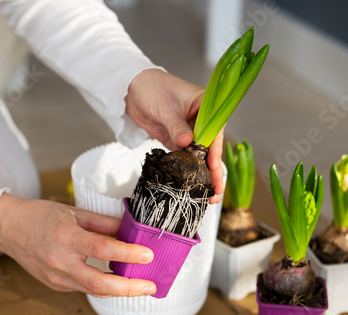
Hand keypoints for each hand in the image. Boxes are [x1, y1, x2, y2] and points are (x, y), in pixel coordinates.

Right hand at [0, 193, 155, 297]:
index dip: (127, 253)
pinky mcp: (55, 284)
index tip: (147, 254)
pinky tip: (116, 280)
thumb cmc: (39, 216)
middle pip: (98, 284)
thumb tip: (129, 229)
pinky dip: (103, 285)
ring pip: (93, 290)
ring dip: (119, 290)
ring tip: (140, 285)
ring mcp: (56, 277)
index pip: (101, 248)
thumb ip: (103, 222)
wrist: (9, 227)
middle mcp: (59, 261)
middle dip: (129, 288)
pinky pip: (83, 287)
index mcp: (65, 237)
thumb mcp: (74, 212)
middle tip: (150, 285)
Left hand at [125, 69, 223, 202]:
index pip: (214, 130)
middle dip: (212, 170)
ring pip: (198, 155)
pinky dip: (187, 170)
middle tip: (215, 191)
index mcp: (206, 105)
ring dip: (200, 173)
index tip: (213, 166)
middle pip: (209, 147)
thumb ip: (176, 126)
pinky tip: (189, 184)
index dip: (214, 150)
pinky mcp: (176, 139)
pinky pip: (184, 156)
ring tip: (205, 194)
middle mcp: (201, 120)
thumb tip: (187, 143)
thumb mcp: (165, 107)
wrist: (132, 88)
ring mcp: (189, 131)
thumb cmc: (152, 88)